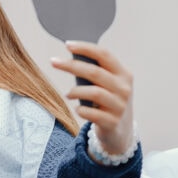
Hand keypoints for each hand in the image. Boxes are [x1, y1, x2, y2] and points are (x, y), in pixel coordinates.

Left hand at [51, 41, 134, 155]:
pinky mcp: (112, 122)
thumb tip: (71, 57)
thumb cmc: (108, 102)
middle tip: (54, 62)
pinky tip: (78, 109)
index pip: (105, 55)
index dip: (86, 48)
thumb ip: (97, 72)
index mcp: (123, 74)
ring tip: (68, 94)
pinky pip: (91, 114)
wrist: (120, 132)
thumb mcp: (109, 85)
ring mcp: (120, 106)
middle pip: (95, 72)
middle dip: (71, 65)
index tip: (67, 45)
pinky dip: (81, 110)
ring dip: (75, 91)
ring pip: (94, 92)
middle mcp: (124, 89)